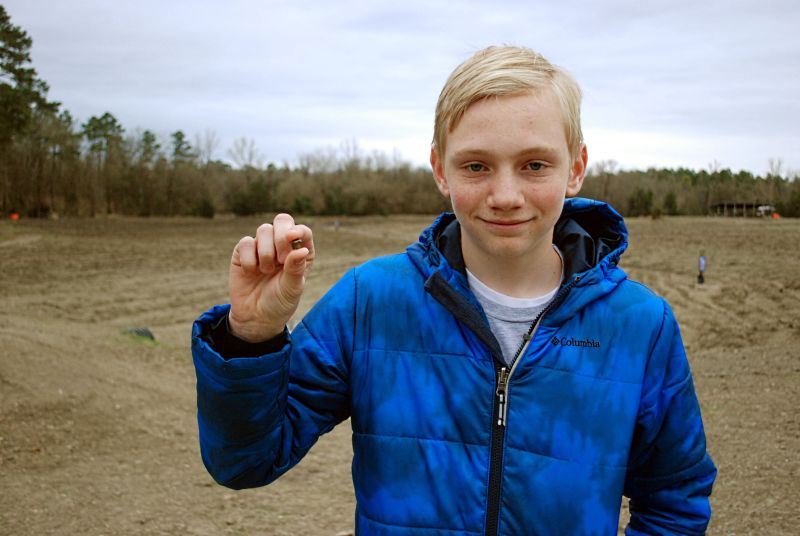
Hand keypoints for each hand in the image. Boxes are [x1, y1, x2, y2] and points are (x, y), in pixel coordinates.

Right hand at [227, 213, 313, 341]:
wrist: (255, 317)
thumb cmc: (279, 302)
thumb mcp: (292, 289)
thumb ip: (295, 269)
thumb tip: (300, 250)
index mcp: (301, 252)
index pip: (303, 231)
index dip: (297, 230)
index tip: (292, 238)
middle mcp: (283, 245)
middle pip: (282, 220)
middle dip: (280, 236)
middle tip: (280, 258)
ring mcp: (263, 246)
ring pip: (264, 229)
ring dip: (266, 252)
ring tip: (266, 271)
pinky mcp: (244, 251)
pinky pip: (245, 242)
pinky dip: (249, 258)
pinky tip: (251, 272)